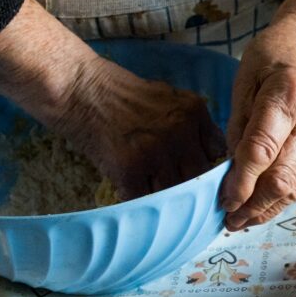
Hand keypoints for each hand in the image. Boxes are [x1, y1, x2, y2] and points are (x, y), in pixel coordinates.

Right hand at [0, 0, 224, 199]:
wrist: (79, 88)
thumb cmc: (121, 95)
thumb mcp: (168, 98)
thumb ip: (192, 125)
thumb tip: (211, 158)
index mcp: (194, 112)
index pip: (217, 154)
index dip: (211, 172)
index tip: (206, 184)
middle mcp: (180, 131)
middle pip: (200, 177)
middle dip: (194, 192)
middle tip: (189, 206)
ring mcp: (155, 151)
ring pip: (175, 192)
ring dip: (169, 203)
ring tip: (164, 208)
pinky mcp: (130, 169)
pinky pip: (145, 200)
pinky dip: (143, 205)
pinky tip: (138, 202)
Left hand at [220, 17, 295, 230]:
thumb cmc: (273, 60)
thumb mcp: (244, 80)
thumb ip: (238, 126)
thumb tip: (230, 171)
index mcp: (287, 96)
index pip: (262, 150)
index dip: (242, 182)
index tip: (224, 201)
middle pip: (281, 178)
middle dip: (252, 205)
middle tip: (228, 220)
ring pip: (293, 189)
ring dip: (265, 210)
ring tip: (240, 222)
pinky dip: (278, 201)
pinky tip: (258, 209)